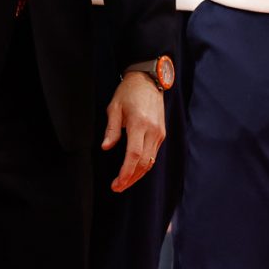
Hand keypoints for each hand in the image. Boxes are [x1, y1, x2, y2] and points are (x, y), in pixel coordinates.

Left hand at [103, 70, 166, 192]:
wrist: (148, 80)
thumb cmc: (128, 92)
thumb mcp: (114, 108)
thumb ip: (111, 129)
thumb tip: (106, 147)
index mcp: (139, 124)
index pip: (134, 155)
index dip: (126, 172)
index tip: (117, 183)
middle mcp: (152, 131)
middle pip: (143, 163)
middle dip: (130, 178)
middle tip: (117, 187)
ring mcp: (159, 133)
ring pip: (150, 161)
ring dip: (138, 175)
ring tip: (124, 183)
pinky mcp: (161, 133)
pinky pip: (153, 154)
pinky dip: (143, 165)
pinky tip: (134, 170)